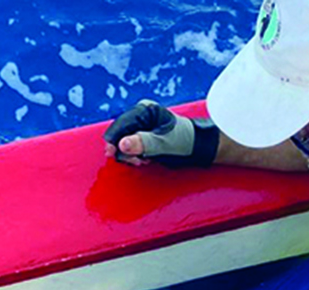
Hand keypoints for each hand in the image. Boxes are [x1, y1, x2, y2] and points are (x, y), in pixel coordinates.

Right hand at [101, 100, 220, 168]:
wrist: (197, 147)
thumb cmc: (184, 141)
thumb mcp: (163, 143)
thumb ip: (142, 143)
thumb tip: (121, 144)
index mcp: (145, 109)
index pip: (121, 124)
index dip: (113, 139)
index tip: (111, 153)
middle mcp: (140, 115)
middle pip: (120, 133)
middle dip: (124, 150)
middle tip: (136, 161)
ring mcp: (141, 125)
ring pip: (122, 141)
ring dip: (129, 154)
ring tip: (143, 160)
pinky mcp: (142, 135)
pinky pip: (129, 146)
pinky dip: (133, 155)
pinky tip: (144, 159)